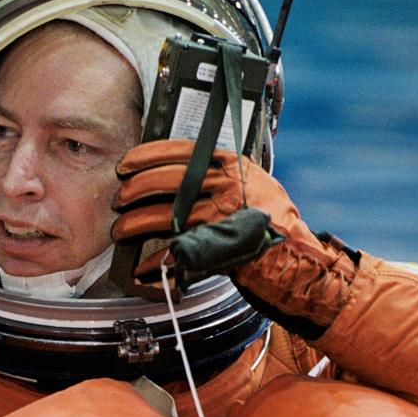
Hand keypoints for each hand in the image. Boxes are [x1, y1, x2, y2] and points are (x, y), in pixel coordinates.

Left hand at [112, 140, 357, 336]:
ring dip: (135, 224)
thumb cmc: (272, 227)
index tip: (126, 163)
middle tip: (119, 199)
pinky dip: (155, 259)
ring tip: (121, 231)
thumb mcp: (254, 189)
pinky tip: (142, 266)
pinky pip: (175, 249)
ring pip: (165, 215)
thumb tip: (179, 177)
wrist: (298, 260)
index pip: (182, 150)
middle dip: (135, 190)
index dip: (147, 155)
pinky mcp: (219, 244)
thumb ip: (222, 179)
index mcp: (234, 165)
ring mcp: (224, 214)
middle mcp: (229, 184)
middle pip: (168, 181)